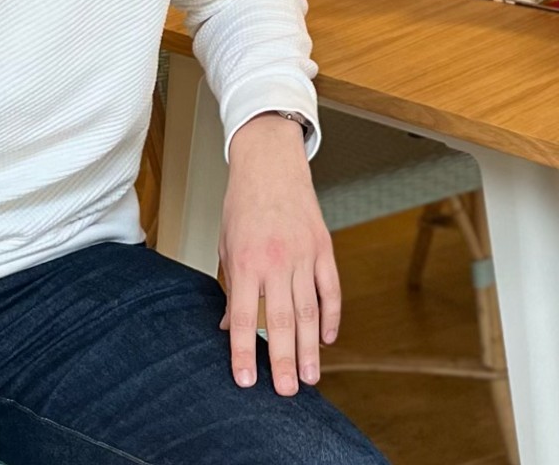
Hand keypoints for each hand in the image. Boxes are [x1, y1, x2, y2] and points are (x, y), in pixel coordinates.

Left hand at [219, 112, 339, 395]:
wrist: (270, 165)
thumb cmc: (242, 206)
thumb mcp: (226, 246)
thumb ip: (232, 288)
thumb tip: (231, 327)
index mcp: (246, 262)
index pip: (246, 317)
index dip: (245, 351)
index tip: (246, 381)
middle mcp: (276, 261)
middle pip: (283, 320)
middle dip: (285, 360)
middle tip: (287, 392)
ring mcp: (304, 255)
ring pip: (310, 310)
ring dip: (311, 347)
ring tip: (311, 377)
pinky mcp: (323, 248)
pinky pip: (331, 288)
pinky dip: (332, 315)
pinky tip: (329, 339)